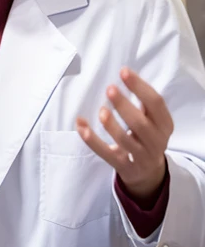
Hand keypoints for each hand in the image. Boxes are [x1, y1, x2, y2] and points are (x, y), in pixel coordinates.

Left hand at [76, 67, 172, 199]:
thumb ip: (143, 105)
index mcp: (165, 125)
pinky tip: (82, 128)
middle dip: (124, 105)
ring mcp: (141, 157)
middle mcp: (156, 142)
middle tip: (110, 89)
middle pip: (141, 123)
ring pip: (125, 141)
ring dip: (111, 125)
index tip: (123, 72)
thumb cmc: (147, 139)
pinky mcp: (125, 168)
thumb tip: (123, 79)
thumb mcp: (153, 123)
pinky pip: (107, 154)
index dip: (140, 87)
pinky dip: (93, 141)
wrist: (149, 174)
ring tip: (101, 110)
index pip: (156, 103)